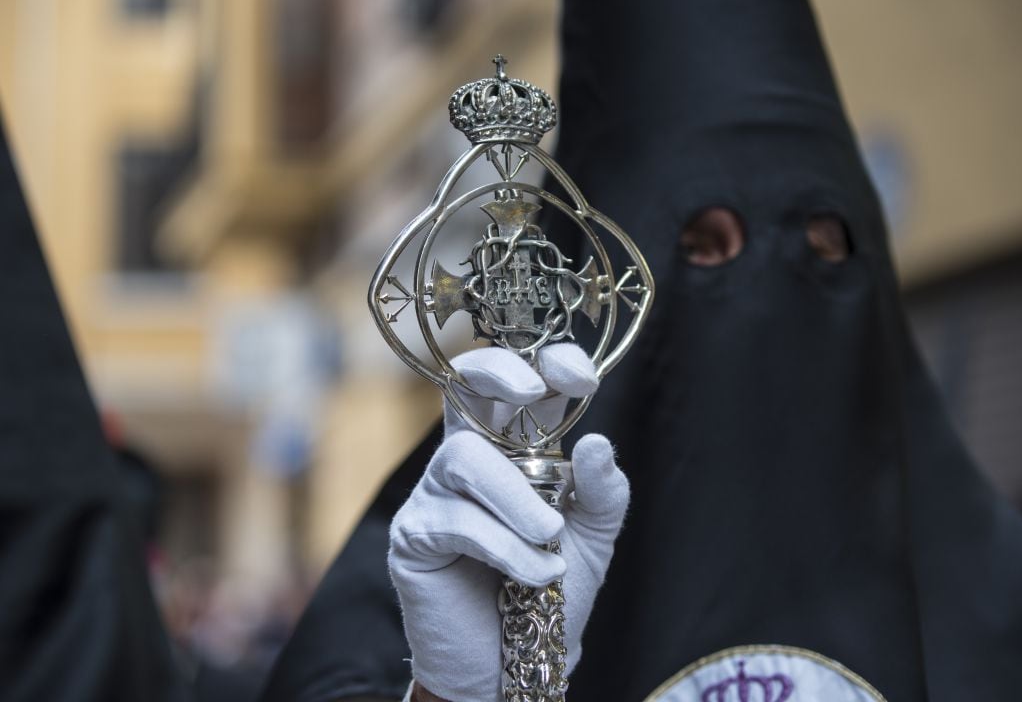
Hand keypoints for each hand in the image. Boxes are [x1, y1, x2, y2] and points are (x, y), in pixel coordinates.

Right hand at [388, 343, 629, 701]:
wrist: (519, 662)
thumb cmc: (553, 591)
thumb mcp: (594, 537)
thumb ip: (604, 491)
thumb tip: (597, 441)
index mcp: (512, 448)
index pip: (515, 386)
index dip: (542, 364)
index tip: (582, 379)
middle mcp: (468, 458)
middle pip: (465, 387)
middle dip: (499, 373)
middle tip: (535, 390)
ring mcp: (435, 495)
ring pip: (465, 458)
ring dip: (517, 499)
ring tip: (551, 542)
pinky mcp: (414, 536)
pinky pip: (456, 521)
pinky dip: (504, 547)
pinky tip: (535, 576)